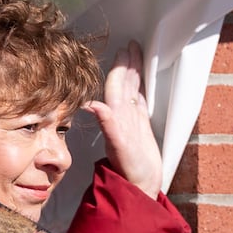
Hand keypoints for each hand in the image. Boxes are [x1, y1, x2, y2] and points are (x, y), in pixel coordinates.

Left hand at [83, 41, 161, 200]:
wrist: (138, 187)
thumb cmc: (129, 170)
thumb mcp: (119, 146)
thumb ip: (107, 124)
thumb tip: (91, 104)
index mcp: (116, 116)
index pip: (116, 85)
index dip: (120, 67)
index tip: (125, 49)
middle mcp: (122, 115)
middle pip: (124, 83)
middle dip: (128, 63)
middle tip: (132, 45)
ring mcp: (131, 121)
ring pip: (131, 90)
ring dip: (133, 72)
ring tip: (137, 55)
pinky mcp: (139, 128)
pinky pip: (139, 102)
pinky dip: (140, 90)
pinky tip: (141, 83)